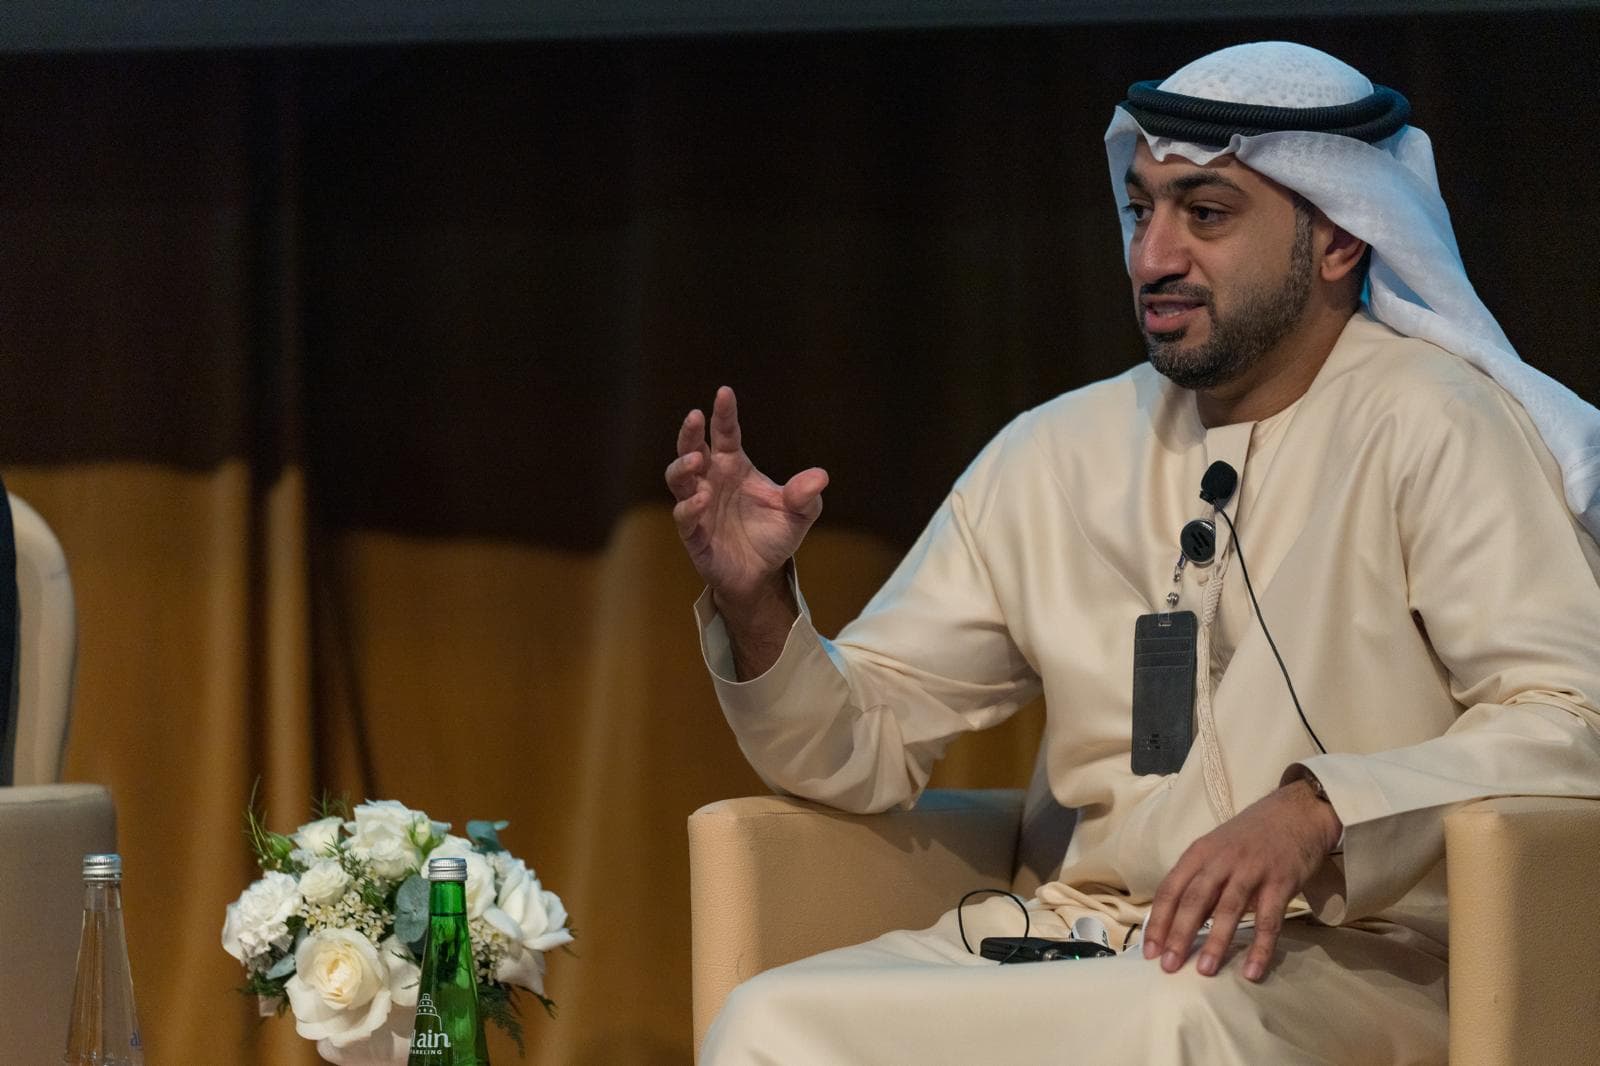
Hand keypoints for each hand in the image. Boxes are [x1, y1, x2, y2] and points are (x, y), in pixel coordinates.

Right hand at [665, 386, 828, 605]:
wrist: (762, 574)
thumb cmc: (774, 534)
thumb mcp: (800, 514)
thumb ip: (807, 494)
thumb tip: (820, 477)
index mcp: (733, 466)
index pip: (725, 433)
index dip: (723, 414)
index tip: (724, 392)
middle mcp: (712, 480)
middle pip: (691, 449)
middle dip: (689, 433)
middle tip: (694, 417)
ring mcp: (699, 506)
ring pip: (679, 479)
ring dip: (684, 467)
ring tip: (697, 461)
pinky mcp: (694, 534)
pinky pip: (684, 517)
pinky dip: (690, 507)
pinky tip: (702, 499)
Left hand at [1141, 779, 1341, 981]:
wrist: (1296, 812)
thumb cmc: (1249, 836)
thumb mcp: (1215, 849)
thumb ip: (1198, 879)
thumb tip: (1175, 921)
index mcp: (1199, 853)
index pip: (1170, 889)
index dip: (1158, 921)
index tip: (1149, 951)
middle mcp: (1221, 861)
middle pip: (1194, 900)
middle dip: (1178, 935)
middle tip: (1168, 966)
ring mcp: (1251, 871)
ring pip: (1228, 910)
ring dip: (1215, 942)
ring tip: (1204, 971)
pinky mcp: (1280, 882)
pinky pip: (1268, 920)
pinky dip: (1260, 947)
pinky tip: (1252, 971)